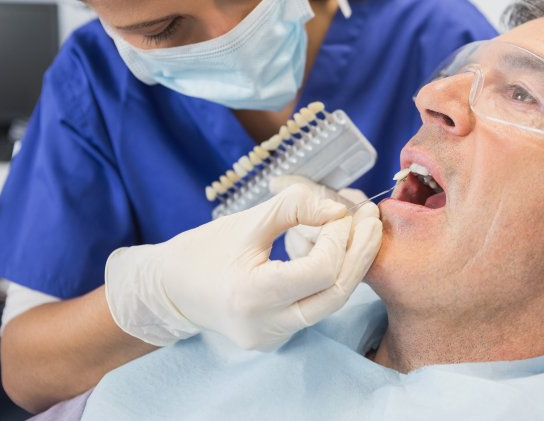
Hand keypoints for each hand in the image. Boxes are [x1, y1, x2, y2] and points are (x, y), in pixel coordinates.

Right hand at [105, 184, 381, 349]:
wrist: (170, 291)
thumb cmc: (203, 251)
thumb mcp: (247, 220)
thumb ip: (294, 207)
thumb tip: (339, 209)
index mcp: (251, 296)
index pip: (320, 272)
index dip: (339, 237)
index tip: (339, 209)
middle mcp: (267, 326)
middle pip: (336, 294)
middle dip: (361, 252)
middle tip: (372, 216)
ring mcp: (275, 336)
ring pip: (332, 301)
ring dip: (351, 261)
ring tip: (360, 226)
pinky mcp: (281, 334)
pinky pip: (318, 304)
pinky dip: (331, 273)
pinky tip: (333, 246)